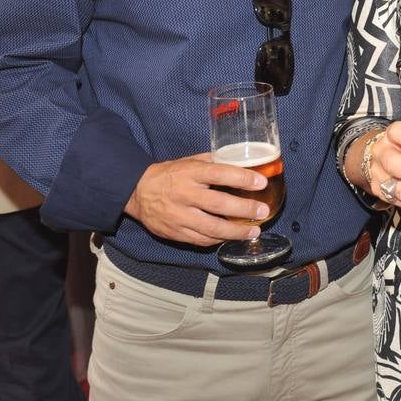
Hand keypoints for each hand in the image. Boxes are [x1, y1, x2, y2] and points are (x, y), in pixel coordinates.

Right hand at [124, 152, 269, 245]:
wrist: (137, 192)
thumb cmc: (170, 174)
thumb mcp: (190, 161)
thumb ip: (214, 162)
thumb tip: (242, 160)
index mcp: (190, 173)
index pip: (220, 174)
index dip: (242, 178)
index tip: (261, 183)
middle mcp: (184, 194)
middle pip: (219, 204)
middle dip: (245, 209)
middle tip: (263, 212)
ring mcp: (179, 216)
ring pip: (211, 228)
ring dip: (236, 232)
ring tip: (254, 231)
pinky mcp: (175, 232)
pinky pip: (201, 240)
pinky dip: (219, 240)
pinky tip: (233, 238)